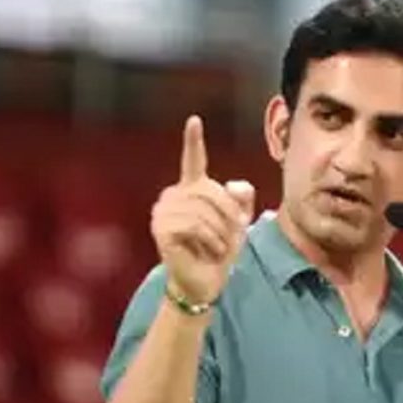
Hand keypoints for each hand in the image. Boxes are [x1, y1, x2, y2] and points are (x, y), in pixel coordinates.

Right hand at [150, 116, 254, 304]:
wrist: (205, 282)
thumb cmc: (219, 251)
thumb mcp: (237, 224)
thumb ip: (241, 202)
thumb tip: (235, 186)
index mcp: (192, 190)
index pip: (193, 160)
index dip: (193, 141)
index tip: (194, 120)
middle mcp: (173, 196)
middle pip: (210, 191)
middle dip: (228, 216)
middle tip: (230, 237)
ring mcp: (163, 212)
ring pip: (203, 210)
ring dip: (220, 232)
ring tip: (218, 247)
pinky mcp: (161, 229)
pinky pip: (194, 225)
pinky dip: (210, 240)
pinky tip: (208, 251)